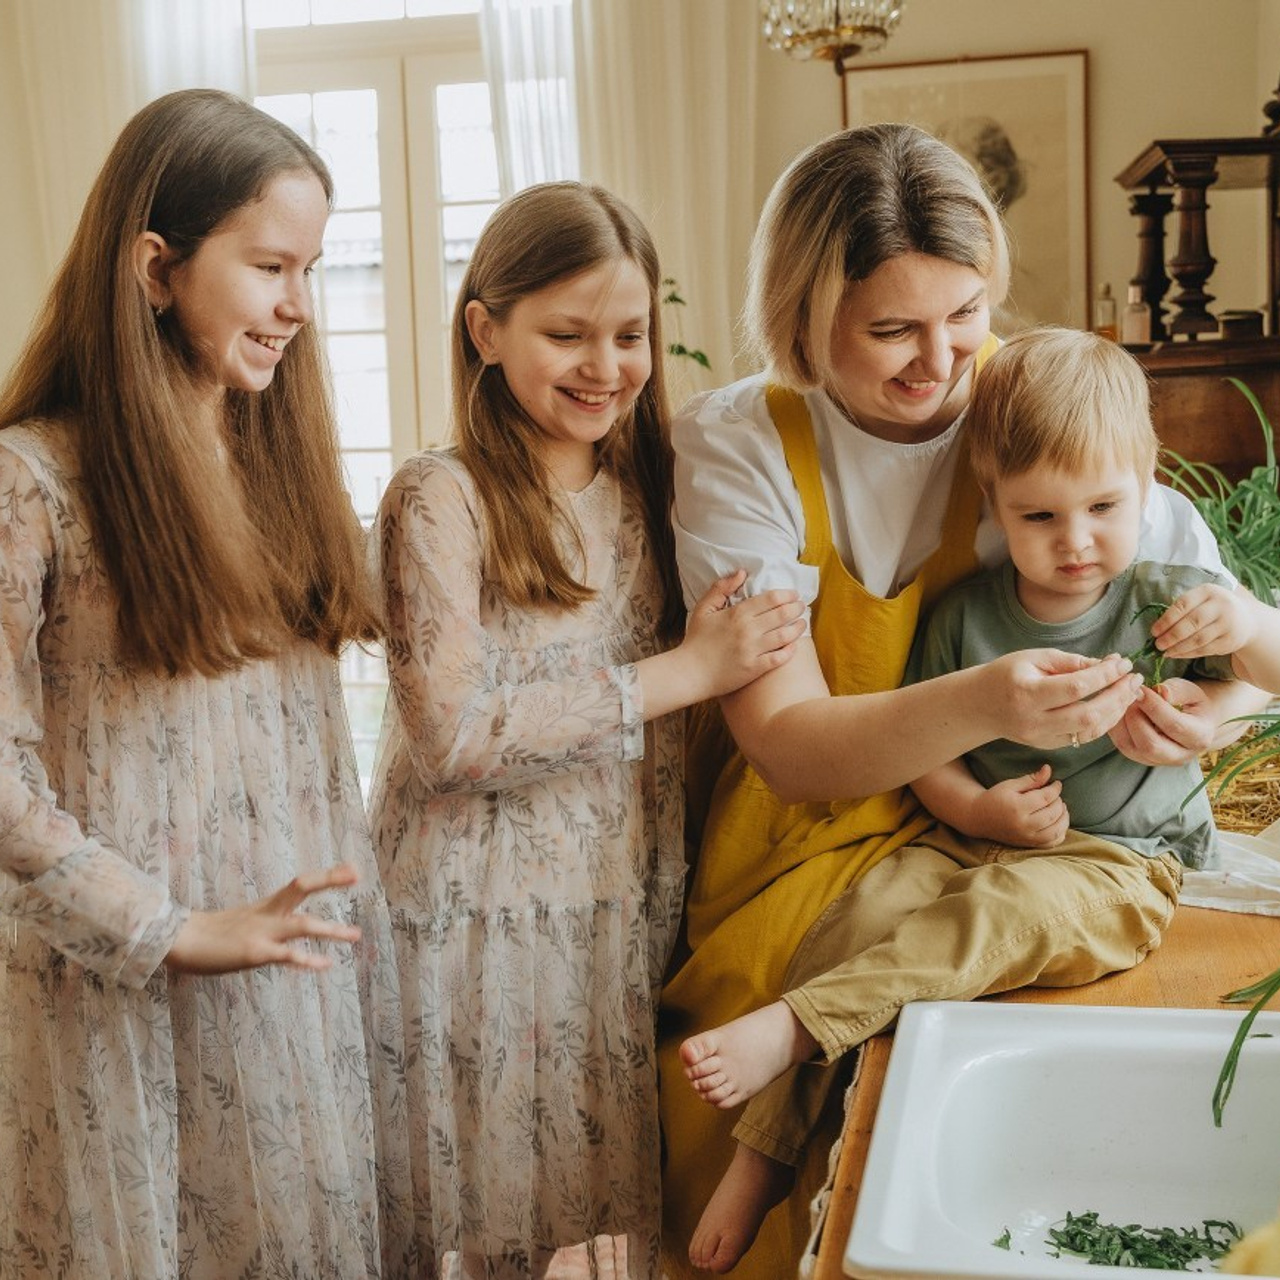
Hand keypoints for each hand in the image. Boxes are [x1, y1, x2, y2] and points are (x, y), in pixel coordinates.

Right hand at [166, 864, 362, 975]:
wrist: (176, 940)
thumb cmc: (208, 935)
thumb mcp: (242, 924)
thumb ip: (267, 924)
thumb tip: (283, 930)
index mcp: (265, 906)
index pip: (300, 884)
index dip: (327, 876)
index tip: (352, 869)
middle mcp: (267, 914)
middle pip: (302, 887)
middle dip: (330, 880)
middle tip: (357, 874)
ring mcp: (261, 932)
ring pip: (303, 925)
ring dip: (332, 930)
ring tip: (356, 935)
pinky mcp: (253, 953)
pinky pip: (286, 956)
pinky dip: (307, 959)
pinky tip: (325, 964)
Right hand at [681, 570, 804, 699]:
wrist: (690, 672)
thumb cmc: (696, 640)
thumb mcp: (703, 609)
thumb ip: (721, 588)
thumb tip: (742, 573)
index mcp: (738, 613)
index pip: (771, 599)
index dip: (787, 595)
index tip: (793, 594)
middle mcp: (749, 630)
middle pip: (783, 614)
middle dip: (797, 608)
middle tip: (801, 606)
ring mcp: (753, 650)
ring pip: (786, 635)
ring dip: (798, 627)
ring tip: (802, 623)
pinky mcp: (755, 668)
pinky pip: (780, 657)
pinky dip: (790, 650)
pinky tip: (793, 646)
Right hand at [968, 763, 1068, 846]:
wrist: (979, 818)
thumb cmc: (994, 798)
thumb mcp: (1010, 785)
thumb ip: (1031, 779)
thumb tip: (1048, 769)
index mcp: (1017, 807)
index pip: (1046, 797)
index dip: (1055, 788)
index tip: (1056, 783)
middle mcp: (1023, 824)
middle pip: (1053, 813)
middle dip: (1059, 802)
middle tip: (1055, 795)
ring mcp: (1026, 837)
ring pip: (1056, 830)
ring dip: (1064, 817)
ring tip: (1061, 807)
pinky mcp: (1028, 844)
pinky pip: (1051, 843)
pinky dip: (1060, 833)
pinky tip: (1058, 822)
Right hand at [980, 649, 1142, 750]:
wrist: (979, 706)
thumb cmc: (1006, 674)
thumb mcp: (1033, 658)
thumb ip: (1070, 662)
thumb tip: (1107, 664)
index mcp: (1027, 693)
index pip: (1076, 687)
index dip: (1105, 675)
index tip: (1123, 662)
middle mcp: (1034, 721)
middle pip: (1088, 714)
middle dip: (1118, 696)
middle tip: (1134, 679)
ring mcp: (1040, 738)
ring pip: (1090, 731)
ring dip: (1116, 712)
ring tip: (1130, 692)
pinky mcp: (1047, 746)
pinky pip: (1083, 738)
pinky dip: (1103, 722)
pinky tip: (1114, 706)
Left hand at [1109, 677, 1216, 765]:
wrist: (1192, 722)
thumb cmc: (1192, 704)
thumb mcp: (1192, 692)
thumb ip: (1179, 690)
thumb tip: (1161, 690)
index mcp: (1199, 737)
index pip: (1174, 725)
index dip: (1153, 706)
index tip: (1140, 688)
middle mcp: (1179, 755)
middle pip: (1150, 744)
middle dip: (1135, 717)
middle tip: (1129, 695)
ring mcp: (1157, 760)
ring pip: (1130, 747)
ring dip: (1121, 721)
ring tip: (1122, 700)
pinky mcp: (1140, 758)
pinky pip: (1121, 744)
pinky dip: (1115, 726)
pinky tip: (1116, 709)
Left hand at [1151, 584, 1255, 659]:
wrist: (1247, 619)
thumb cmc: (1213, 608)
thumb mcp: (1202, 599)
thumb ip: (1183, 608)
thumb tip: (1158, 628)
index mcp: (1208, 591)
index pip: (1183, 604)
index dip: (1166, 619)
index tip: (1154, 631)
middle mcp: (1221, 606)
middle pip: (1192, 623)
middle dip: (1171, 635)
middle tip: (1157, 644)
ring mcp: (1228, 624)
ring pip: (1198, 639)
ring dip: (1178, 647)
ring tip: (1164, 651)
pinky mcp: (1230, 641)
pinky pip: (1205, 649)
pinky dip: (1188, 654)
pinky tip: (1176, 654)